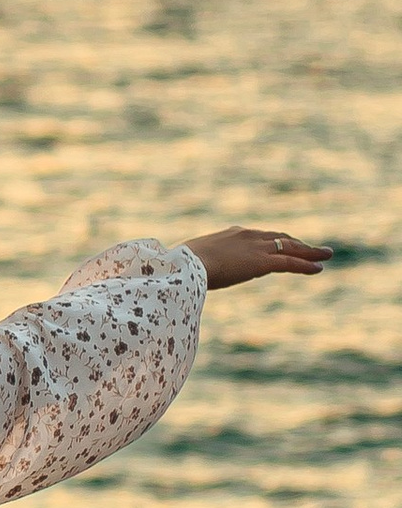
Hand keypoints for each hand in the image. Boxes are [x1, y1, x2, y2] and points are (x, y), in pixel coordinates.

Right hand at [184, 226, 331, 288]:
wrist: (186, 264)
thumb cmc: (183, 265)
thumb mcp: (195, 261)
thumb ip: (203, 264)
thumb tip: (192, 274)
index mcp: (233, 234)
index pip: (261, 236)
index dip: (276, 241)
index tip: (286, 244)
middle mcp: (249, 236)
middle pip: (281, 238)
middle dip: (299, 243)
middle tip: (314, 247)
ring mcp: (257, 248)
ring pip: (290, 248)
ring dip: (310, 252)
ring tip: (325, 255)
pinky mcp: (263, 262)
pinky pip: (290, 263)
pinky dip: (306, 265)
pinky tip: (318, 268)